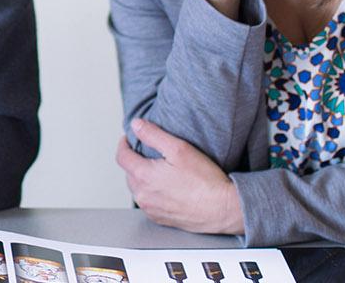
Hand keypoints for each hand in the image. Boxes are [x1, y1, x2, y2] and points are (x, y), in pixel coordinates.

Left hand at [116, 119, 244, 234]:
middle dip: (134, 160)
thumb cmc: (205, 181)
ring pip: (138, 189)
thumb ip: (154, 135)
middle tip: (147, 152)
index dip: (124, 144)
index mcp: (144, 176)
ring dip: (142, 177)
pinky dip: (152, 192)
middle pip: (129, 173)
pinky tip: (166, 187)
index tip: (129, 139)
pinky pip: (148, 202)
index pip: (122, 157)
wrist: (222, 210)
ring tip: (158, 170)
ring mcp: (151, 209)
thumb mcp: (179, 148)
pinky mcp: (160, 219)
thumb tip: (136, 125)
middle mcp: (143, 195)